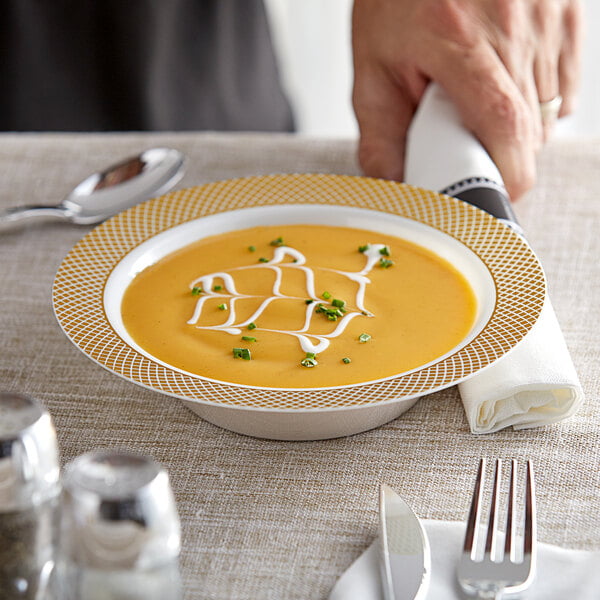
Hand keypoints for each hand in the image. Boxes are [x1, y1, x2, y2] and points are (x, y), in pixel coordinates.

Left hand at [352, 0, 581, 199]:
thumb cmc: (398, 0)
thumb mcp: (373, 67)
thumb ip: (380, 134)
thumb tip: (398, 185)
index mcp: (457, 39)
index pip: (504, 125)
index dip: (505, 174)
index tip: (489, 192)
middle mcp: (514, 24)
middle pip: (531, 129)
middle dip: (500, 154)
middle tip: (466, 140)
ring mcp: (549, 14)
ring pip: (551, 111)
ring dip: (519, 129)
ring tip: (481, 104)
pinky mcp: (570, 11)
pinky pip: (566, 85)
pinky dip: (539, 102)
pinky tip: (506, 86)